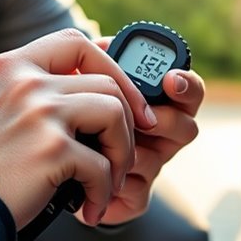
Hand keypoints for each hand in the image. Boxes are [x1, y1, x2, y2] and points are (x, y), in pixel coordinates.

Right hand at [0, 29, 156, 226]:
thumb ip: (14, 89)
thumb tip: (57, 84)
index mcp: (9, 66)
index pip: (75, 43)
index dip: (109, 64)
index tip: (124, 93)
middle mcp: (25, 81)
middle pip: (105, 81)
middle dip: (127, 117)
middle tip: (125, 149)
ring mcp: (40, 113)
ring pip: (114, 114)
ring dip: (122, 152)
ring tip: (111, 180)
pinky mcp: (51, 150)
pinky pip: (102, 165)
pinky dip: (104, 190)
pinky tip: (92, 207)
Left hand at [91, 37, 205, 224]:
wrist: (51, 165)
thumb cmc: (75, 117)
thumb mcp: (86, 85)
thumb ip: (100, 62)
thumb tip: (103, 43)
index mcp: (156, 103)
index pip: (189, 90)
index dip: (186, 84)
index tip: (170, 79)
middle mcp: (162, 136)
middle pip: (187, 127)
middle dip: (165, 120)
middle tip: (143, 119)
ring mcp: (152, 167)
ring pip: (156, 158)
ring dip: (127, 148)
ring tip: (94, 143)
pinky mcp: (136, 197)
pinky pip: (137, 190)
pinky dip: (112, 179)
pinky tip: (88, 172)